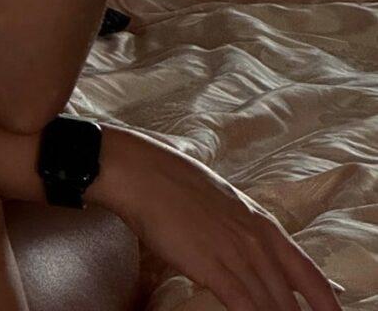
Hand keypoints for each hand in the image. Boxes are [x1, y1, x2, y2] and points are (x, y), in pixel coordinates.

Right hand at [94, 125, 344, 310]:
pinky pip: (244, 305)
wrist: (142, 172)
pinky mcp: (212, 265)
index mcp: (264, 224)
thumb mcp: (225, 204)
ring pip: (271, 305)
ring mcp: (236, 253)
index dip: (327, 304)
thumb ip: (247, 230)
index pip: (311, 275)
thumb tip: (260, 253)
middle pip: (291, 298)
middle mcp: (257, 240)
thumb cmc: (176, 185)